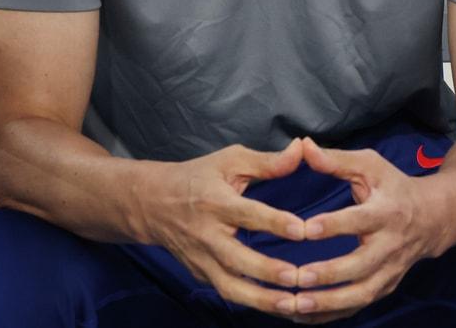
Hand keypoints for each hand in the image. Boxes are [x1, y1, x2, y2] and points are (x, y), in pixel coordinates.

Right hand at [138, 139, 309, 316]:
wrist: (153, 204)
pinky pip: (227, 293)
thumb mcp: (230, 161)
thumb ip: (267, 161)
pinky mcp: (200, 274)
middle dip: (266, 270)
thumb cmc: (198, 178)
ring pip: (229, 286)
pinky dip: (251, 303)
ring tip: (292, 306)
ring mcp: (201, 259)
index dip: (275, 222)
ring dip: (260, 300)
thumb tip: (300, 148)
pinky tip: (279, 308)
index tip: (302, 231)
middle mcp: (207, 234)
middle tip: (297, 278)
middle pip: (236, 258)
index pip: (248, 213)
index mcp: (216, 202)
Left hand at [287, 137, 441, 322]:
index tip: (306, 228)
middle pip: (361, 266)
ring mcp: (389, 271)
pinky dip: (331, 315)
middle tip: (298, 277)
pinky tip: (302, 316)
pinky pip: (357, 306)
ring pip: (361, 294)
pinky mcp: (385, 288)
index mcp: (386, 211)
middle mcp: (390, 245)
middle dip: (330, 274)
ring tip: (297, 305)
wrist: (432, 218)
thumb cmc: (393, 186)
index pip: (360, 220)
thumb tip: (303, 146)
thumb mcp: (370, 165)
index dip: (334, 225)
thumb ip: (335, 159)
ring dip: (329, 303)